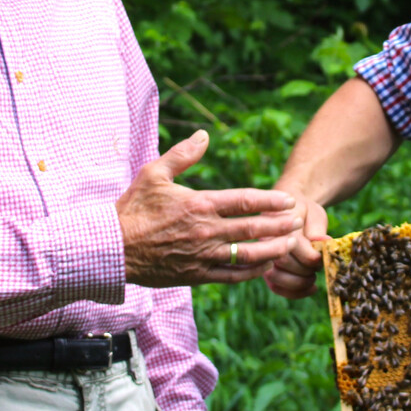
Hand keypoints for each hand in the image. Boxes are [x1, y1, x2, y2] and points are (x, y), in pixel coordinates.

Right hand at [116, 130, 301, 286]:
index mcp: (200, 204)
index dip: (272, 201)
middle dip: (280, 225)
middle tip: (298, 221)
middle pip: (254, 229)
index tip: (289, 201)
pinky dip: (252, 272)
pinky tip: (265, 267)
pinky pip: (231, 276)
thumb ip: (183, 154)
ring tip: (290, 245)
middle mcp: (206, 231)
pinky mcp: (196, 275)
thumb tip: (205, 135)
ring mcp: (203, 256)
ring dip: (273, 250)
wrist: (111, 248)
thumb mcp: (154, 173)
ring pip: (248, 256)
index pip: (246, 201)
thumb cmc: (132, 208)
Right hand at [263, 193, 329, 298]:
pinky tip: (312, 288)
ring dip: (300, 283)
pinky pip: (276, 287)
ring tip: (314, 277)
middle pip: (284, 263)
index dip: (313, 255)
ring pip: (276, 279)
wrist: (289, 211)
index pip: (293, 246)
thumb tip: (324, 243)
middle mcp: (265, 241)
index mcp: (277, 224)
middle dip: (307, 268)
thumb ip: (318, 229)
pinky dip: (295, 292)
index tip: (324, 254)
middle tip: (320, 264)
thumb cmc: (304, 213)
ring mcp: (263, 257)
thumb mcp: (314, 214)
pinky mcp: (266, 270)